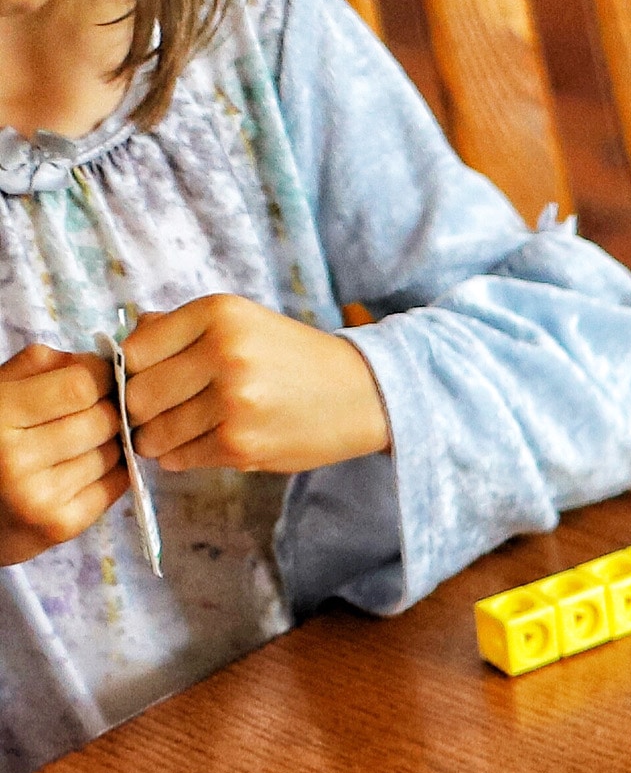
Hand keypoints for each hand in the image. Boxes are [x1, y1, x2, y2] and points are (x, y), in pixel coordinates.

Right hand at [0, 345, 121, 565]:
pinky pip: (118, 484)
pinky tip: (89, 465)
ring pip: (114, 452)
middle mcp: (15, 457)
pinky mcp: (63, 525)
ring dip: (112, 441)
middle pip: (103, 419)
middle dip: (110, 409)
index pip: (80, 386)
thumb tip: (99, 361)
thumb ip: (40, 366)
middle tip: (99, 409)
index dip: (101, 377)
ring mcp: (41, 496)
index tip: (102, 377)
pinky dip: (114, 470)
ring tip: (86, 439)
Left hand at [122, 295, 390, 477]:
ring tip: (182, 431)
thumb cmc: (294, 359)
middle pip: (139, 395)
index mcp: (218, 314)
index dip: (136, 370)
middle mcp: (224, 354)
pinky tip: (204, 444)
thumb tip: (124, 348)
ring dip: (159, 438)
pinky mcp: (243, 445)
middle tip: (159, 413)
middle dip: (142, 409)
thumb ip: (179, 328)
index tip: (150, 380)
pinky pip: (182, 457)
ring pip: (155, 432)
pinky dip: (182, 456)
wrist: (364, 395)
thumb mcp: (240, 321)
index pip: (135, 350)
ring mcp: (233, 403)